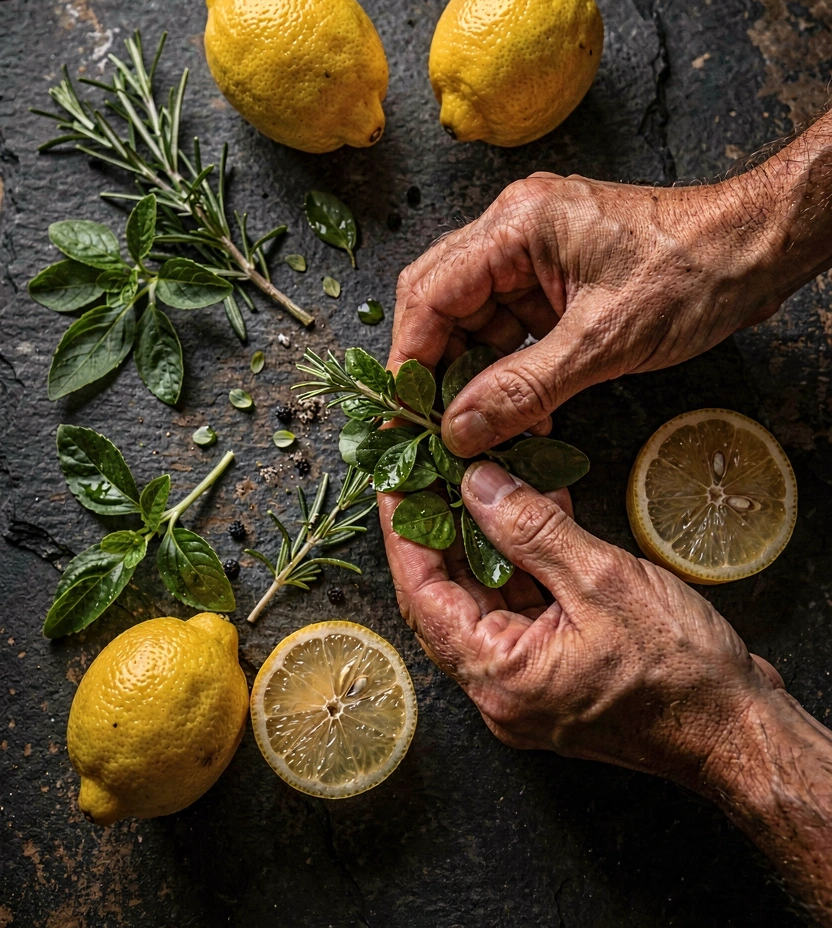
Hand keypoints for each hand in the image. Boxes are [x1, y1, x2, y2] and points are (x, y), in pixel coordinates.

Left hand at [381, 464, 831, 921]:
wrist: (738, 730)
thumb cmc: (681, 672)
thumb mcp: (601, 581)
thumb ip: (529, 529)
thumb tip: (476, 485)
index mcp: (498, 676)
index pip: (424, 596)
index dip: (405, 535)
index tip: (396, 484)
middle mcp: (500, 690)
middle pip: (447, 599)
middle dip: (442, 531)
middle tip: (434, 474)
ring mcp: (525, 686)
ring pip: (486, 601)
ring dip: (486, 541)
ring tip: (483, 480)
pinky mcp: (552, 675)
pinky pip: (521, 611)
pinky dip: (523, 563)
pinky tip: (534, 512)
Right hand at [390, 132, 831, 456]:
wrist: (759, 249)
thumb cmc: (695, 272)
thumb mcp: (604, 341)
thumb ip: (524, 388)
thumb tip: (461, 428)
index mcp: (516, 225)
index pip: (430, 291)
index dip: (410, 356)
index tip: (404, 412)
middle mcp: (515, 230)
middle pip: (444, 303)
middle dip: (438, 368)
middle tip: (435, 427)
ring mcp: (537, 253)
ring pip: (478, 320)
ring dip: (477, 375)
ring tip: (480, 430)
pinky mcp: (559, 277)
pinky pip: (515, 326)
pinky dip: (511, 370)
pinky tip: (520, 413)